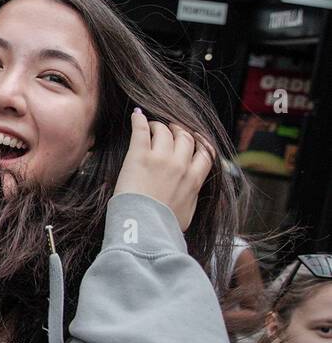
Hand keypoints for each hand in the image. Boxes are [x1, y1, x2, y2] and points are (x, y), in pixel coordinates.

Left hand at [113, 109, 212, 230]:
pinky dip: (139, 120)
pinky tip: (136, 115)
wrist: (145, 227)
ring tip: (152, 126)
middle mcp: (181, 165)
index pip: (205, 152)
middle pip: (186, 137)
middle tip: (171, 128)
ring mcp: (160, 158)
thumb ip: (192, 198)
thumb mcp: (188, 213)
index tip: (194, 137)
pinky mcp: (139, 155)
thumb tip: (192, 195)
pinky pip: (141, 130)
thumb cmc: (164, 226)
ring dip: (159, 126)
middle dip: (179, 130)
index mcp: (194, 179)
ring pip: (165, 131)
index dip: (200, 141)